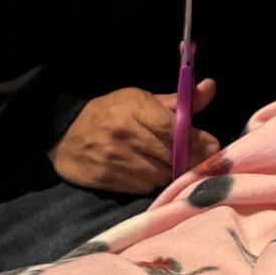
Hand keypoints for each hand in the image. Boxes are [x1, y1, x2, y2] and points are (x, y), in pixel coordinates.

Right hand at [48, 78, 219, 192]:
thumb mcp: (139, 99)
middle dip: (187, 158)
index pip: (173, 128)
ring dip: (168, 172)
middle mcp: (125, 135)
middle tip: (195, 158)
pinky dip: (149, 182)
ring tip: (165, 163)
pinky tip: (145, 172)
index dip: (195, 139)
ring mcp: (114, 159)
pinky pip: (142, 187)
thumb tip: (210, 86)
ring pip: (159, 175)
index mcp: (135, 109)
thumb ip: (177, 101)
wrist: (63, 134)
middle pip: (170, 154)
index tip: (212, 145)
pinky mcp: (106, 179)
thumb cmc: (109, 112)